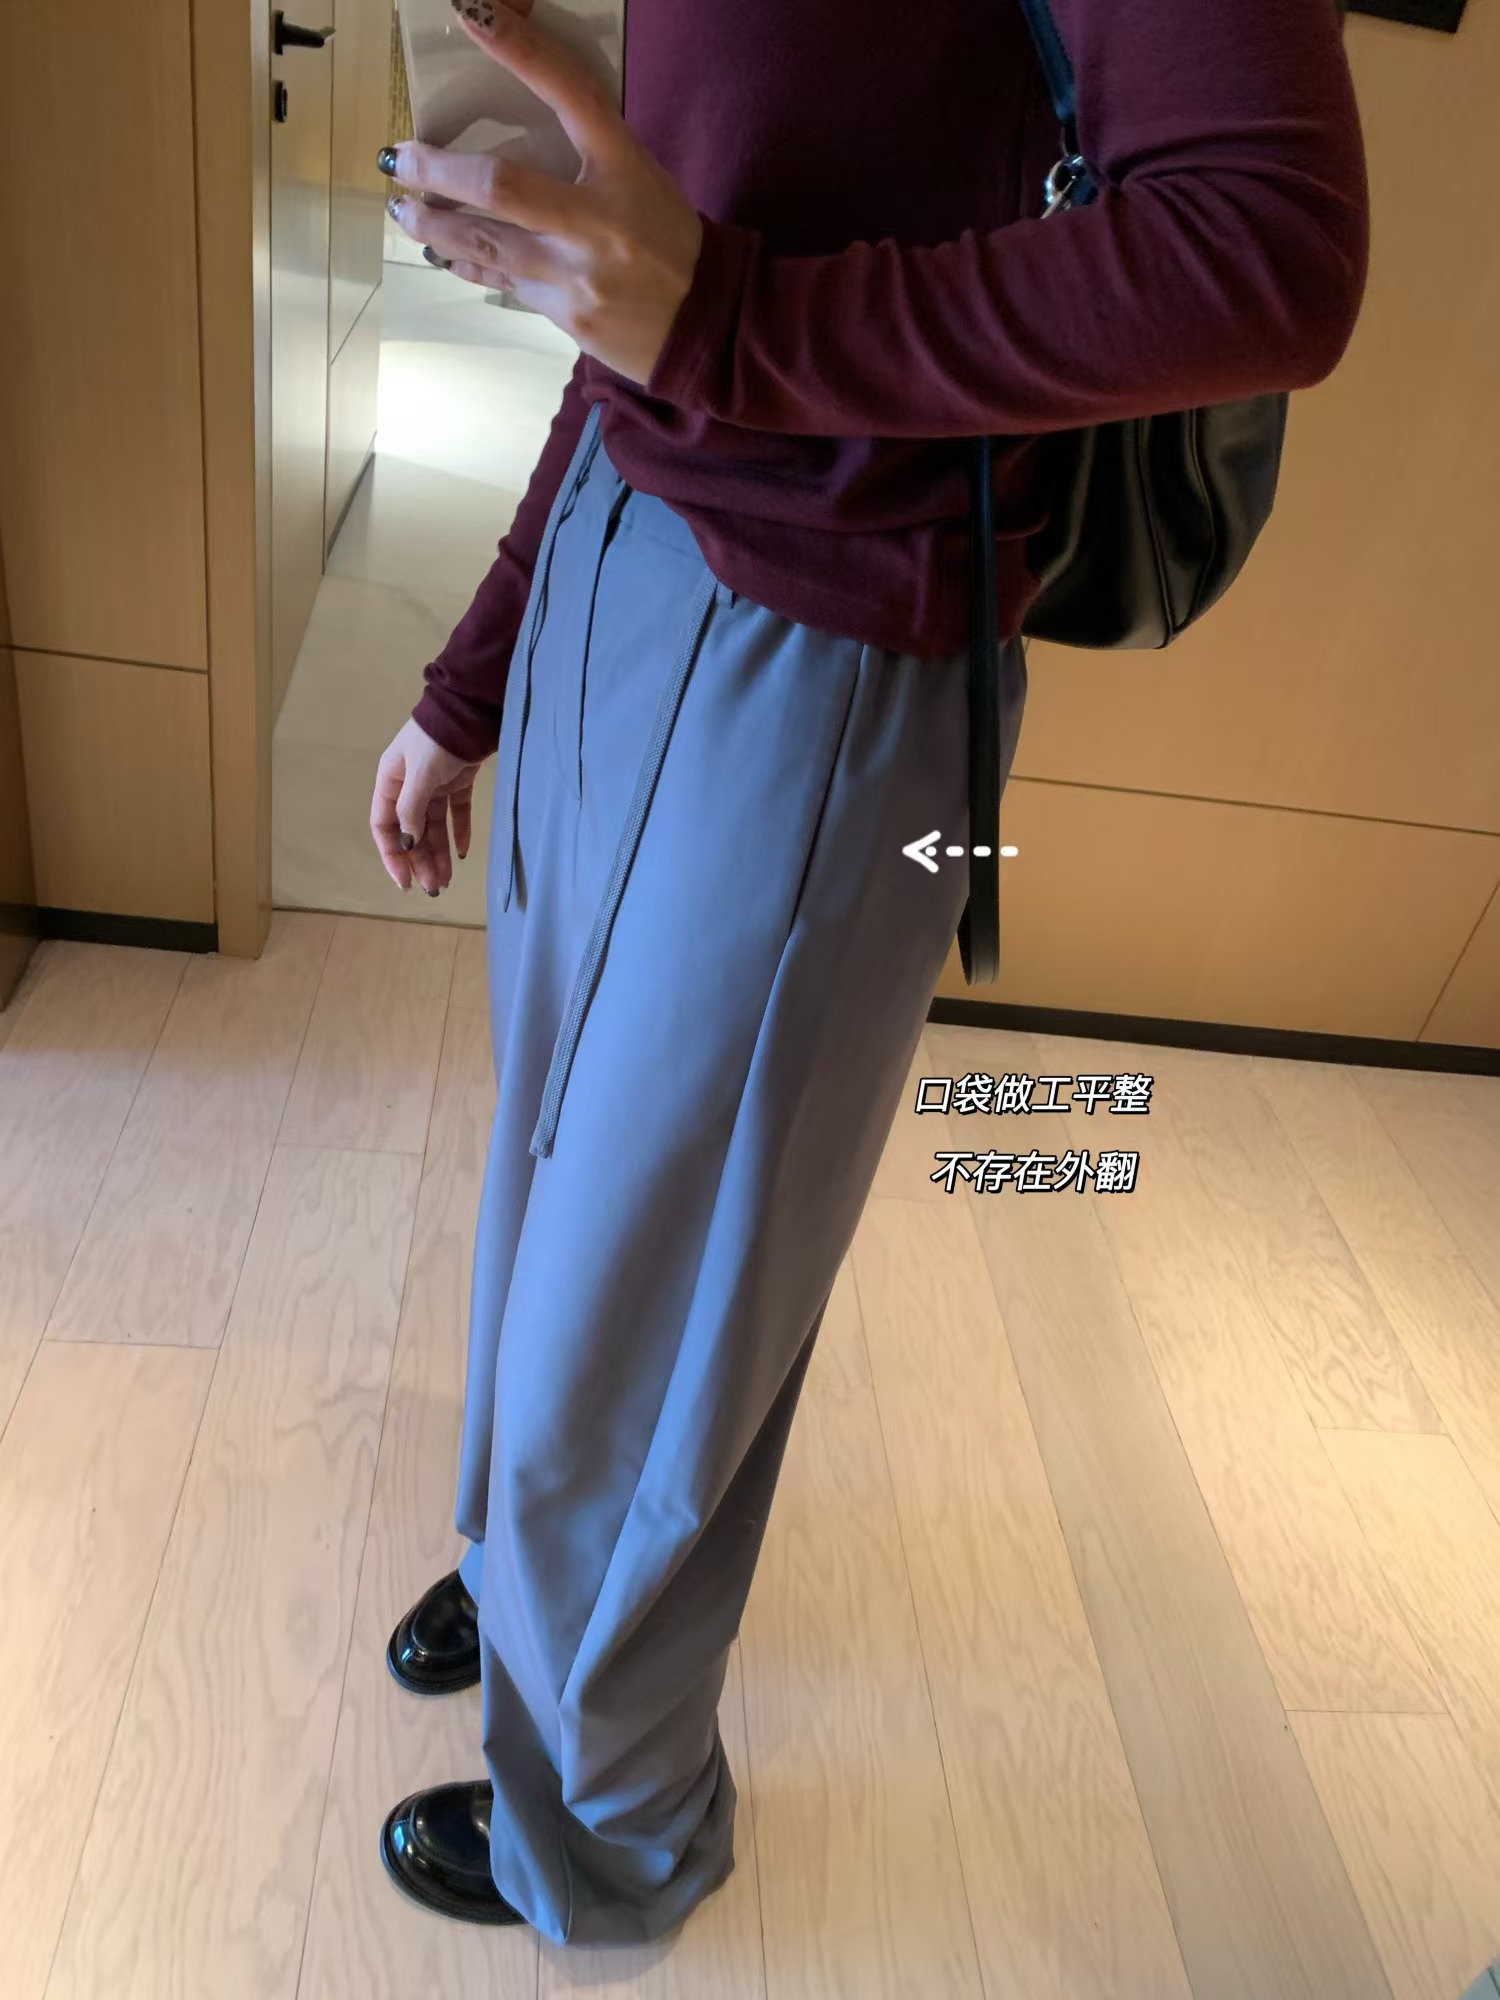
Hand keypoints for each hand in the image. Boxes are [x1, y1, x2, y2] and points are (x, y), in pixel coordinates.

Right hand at [370, 717, 482, 896]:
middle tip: (434, 888)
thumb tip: (407, 843)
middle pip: (411, 831)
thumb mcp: (419, 775)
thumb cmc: (437, 740)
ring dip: (439, 853)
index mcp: (390, 782)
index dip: (392, 855)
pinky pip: (456, 812)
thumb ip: (411, 810)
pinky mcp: (458, 780)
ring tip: (447, 880)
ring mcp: (434, 784)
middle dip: (420, 860)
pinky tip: (465, 853)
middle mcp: (408, 786)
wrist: (469, 710)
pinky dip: (459, 832)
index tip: (405, 881)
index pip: (384, 826)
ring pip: (433, 826)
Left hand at [383, 0, 703, 385]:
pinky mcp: (567, 317)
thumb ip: (584, 150)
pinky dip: (469, 263)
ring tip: (404, 209)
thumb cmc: (669, 240)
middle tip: (400, 157)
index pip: (570, 94)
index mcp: (625, 168)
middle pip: (499, 187)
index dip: (520, 50)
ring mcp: (579, 275)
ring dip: (434, 225)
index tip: (472, 13)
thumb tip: (508, 130)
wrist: (705, 325)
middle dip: (437, 171)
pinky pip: (503, 283)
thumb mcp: (638, 177)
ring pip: (486, 244)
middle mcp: (599, 221)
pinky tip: (444, 252)